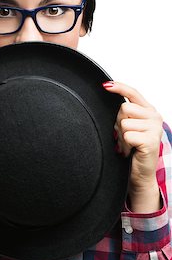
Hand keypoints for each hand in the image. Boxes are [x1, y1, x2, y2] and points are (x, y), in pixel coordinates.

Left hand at [103, 81, 162, 212]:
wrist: (140, 173)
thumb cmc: (132, 149)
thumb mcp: (128, 127)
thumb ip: (124, 114)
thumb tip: (108, 99)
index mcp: (149, 111)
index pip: (133, 93)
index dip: (119, 88)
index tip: (105, 85)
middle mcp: (154, 117)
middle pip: (123, 108)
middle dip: (118, 123)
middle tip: (124, 136)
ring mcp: (154, 128)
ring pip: (124, 123)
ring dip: (121, 136)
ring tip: (128, 145)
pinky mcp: (151, 140)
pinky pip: (126, 136)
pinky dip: (124, 145)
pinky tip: (130, 151)